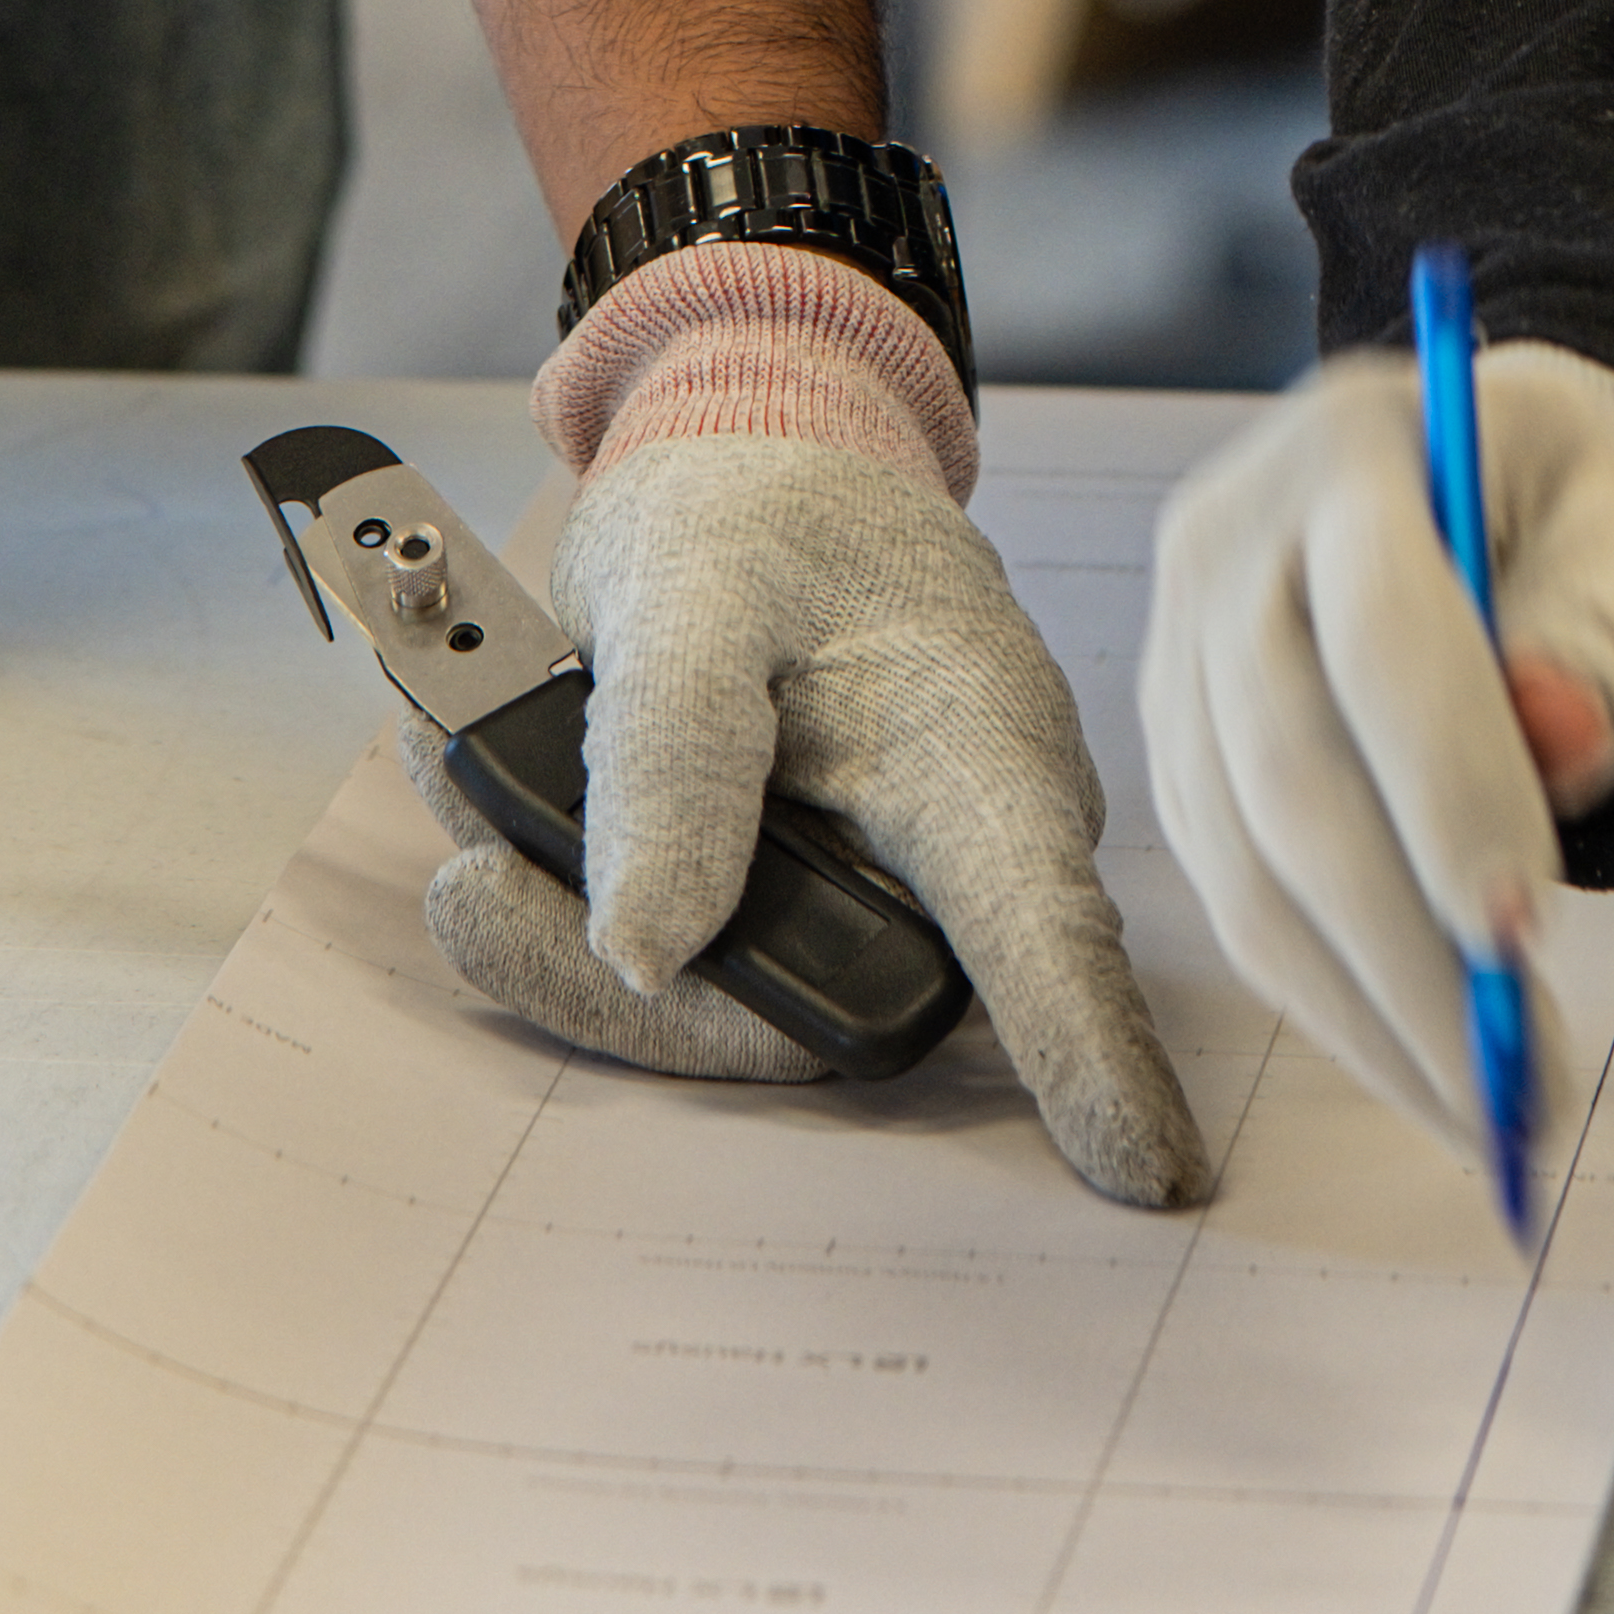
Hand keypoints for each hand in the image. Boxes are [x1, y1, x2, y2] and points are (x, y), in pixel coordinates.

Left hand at [433, 414, 1208, 1211]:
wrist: (749, 444)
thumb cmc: (753, 501)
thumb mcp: (688, 590)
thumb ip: (672, 757)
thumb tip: (649, 950)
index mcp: (979, 753)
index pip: (1044, 926)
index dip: (1090, 1054)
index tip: (1144, 1170)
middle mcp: (960, 844)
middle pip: (821, 1011)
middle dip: (636, 985)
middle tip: (473, 886)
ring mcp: (886, 881)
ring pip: (739, 995)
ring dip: (578, 930)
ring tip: (469, 798)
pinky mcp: (811, 893)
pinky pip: (700, 953)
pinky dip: (586, 897)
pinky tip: (505, 814)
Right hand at [1139, 342, 1613, 1148]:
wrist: (1491, 466)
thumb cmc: (1576, 499)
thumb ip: (1597, 627)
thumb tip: (1558, 737)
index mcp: (1350, 452)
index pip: (1379, 634)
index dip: (1443, 786)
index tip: (1521, 934)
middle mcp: (1230, 544)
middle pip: (1294, 772)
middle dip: (1407, 955)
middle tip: (1519, 1088)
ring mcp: (1183, 647)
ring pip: (1247, 862)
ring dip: (1366, 1010)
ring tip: (1486, 1109)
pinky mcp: (1180, 741)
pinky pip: (1236, 891)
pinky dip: (1328, 995)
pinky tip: (1417, 1054)